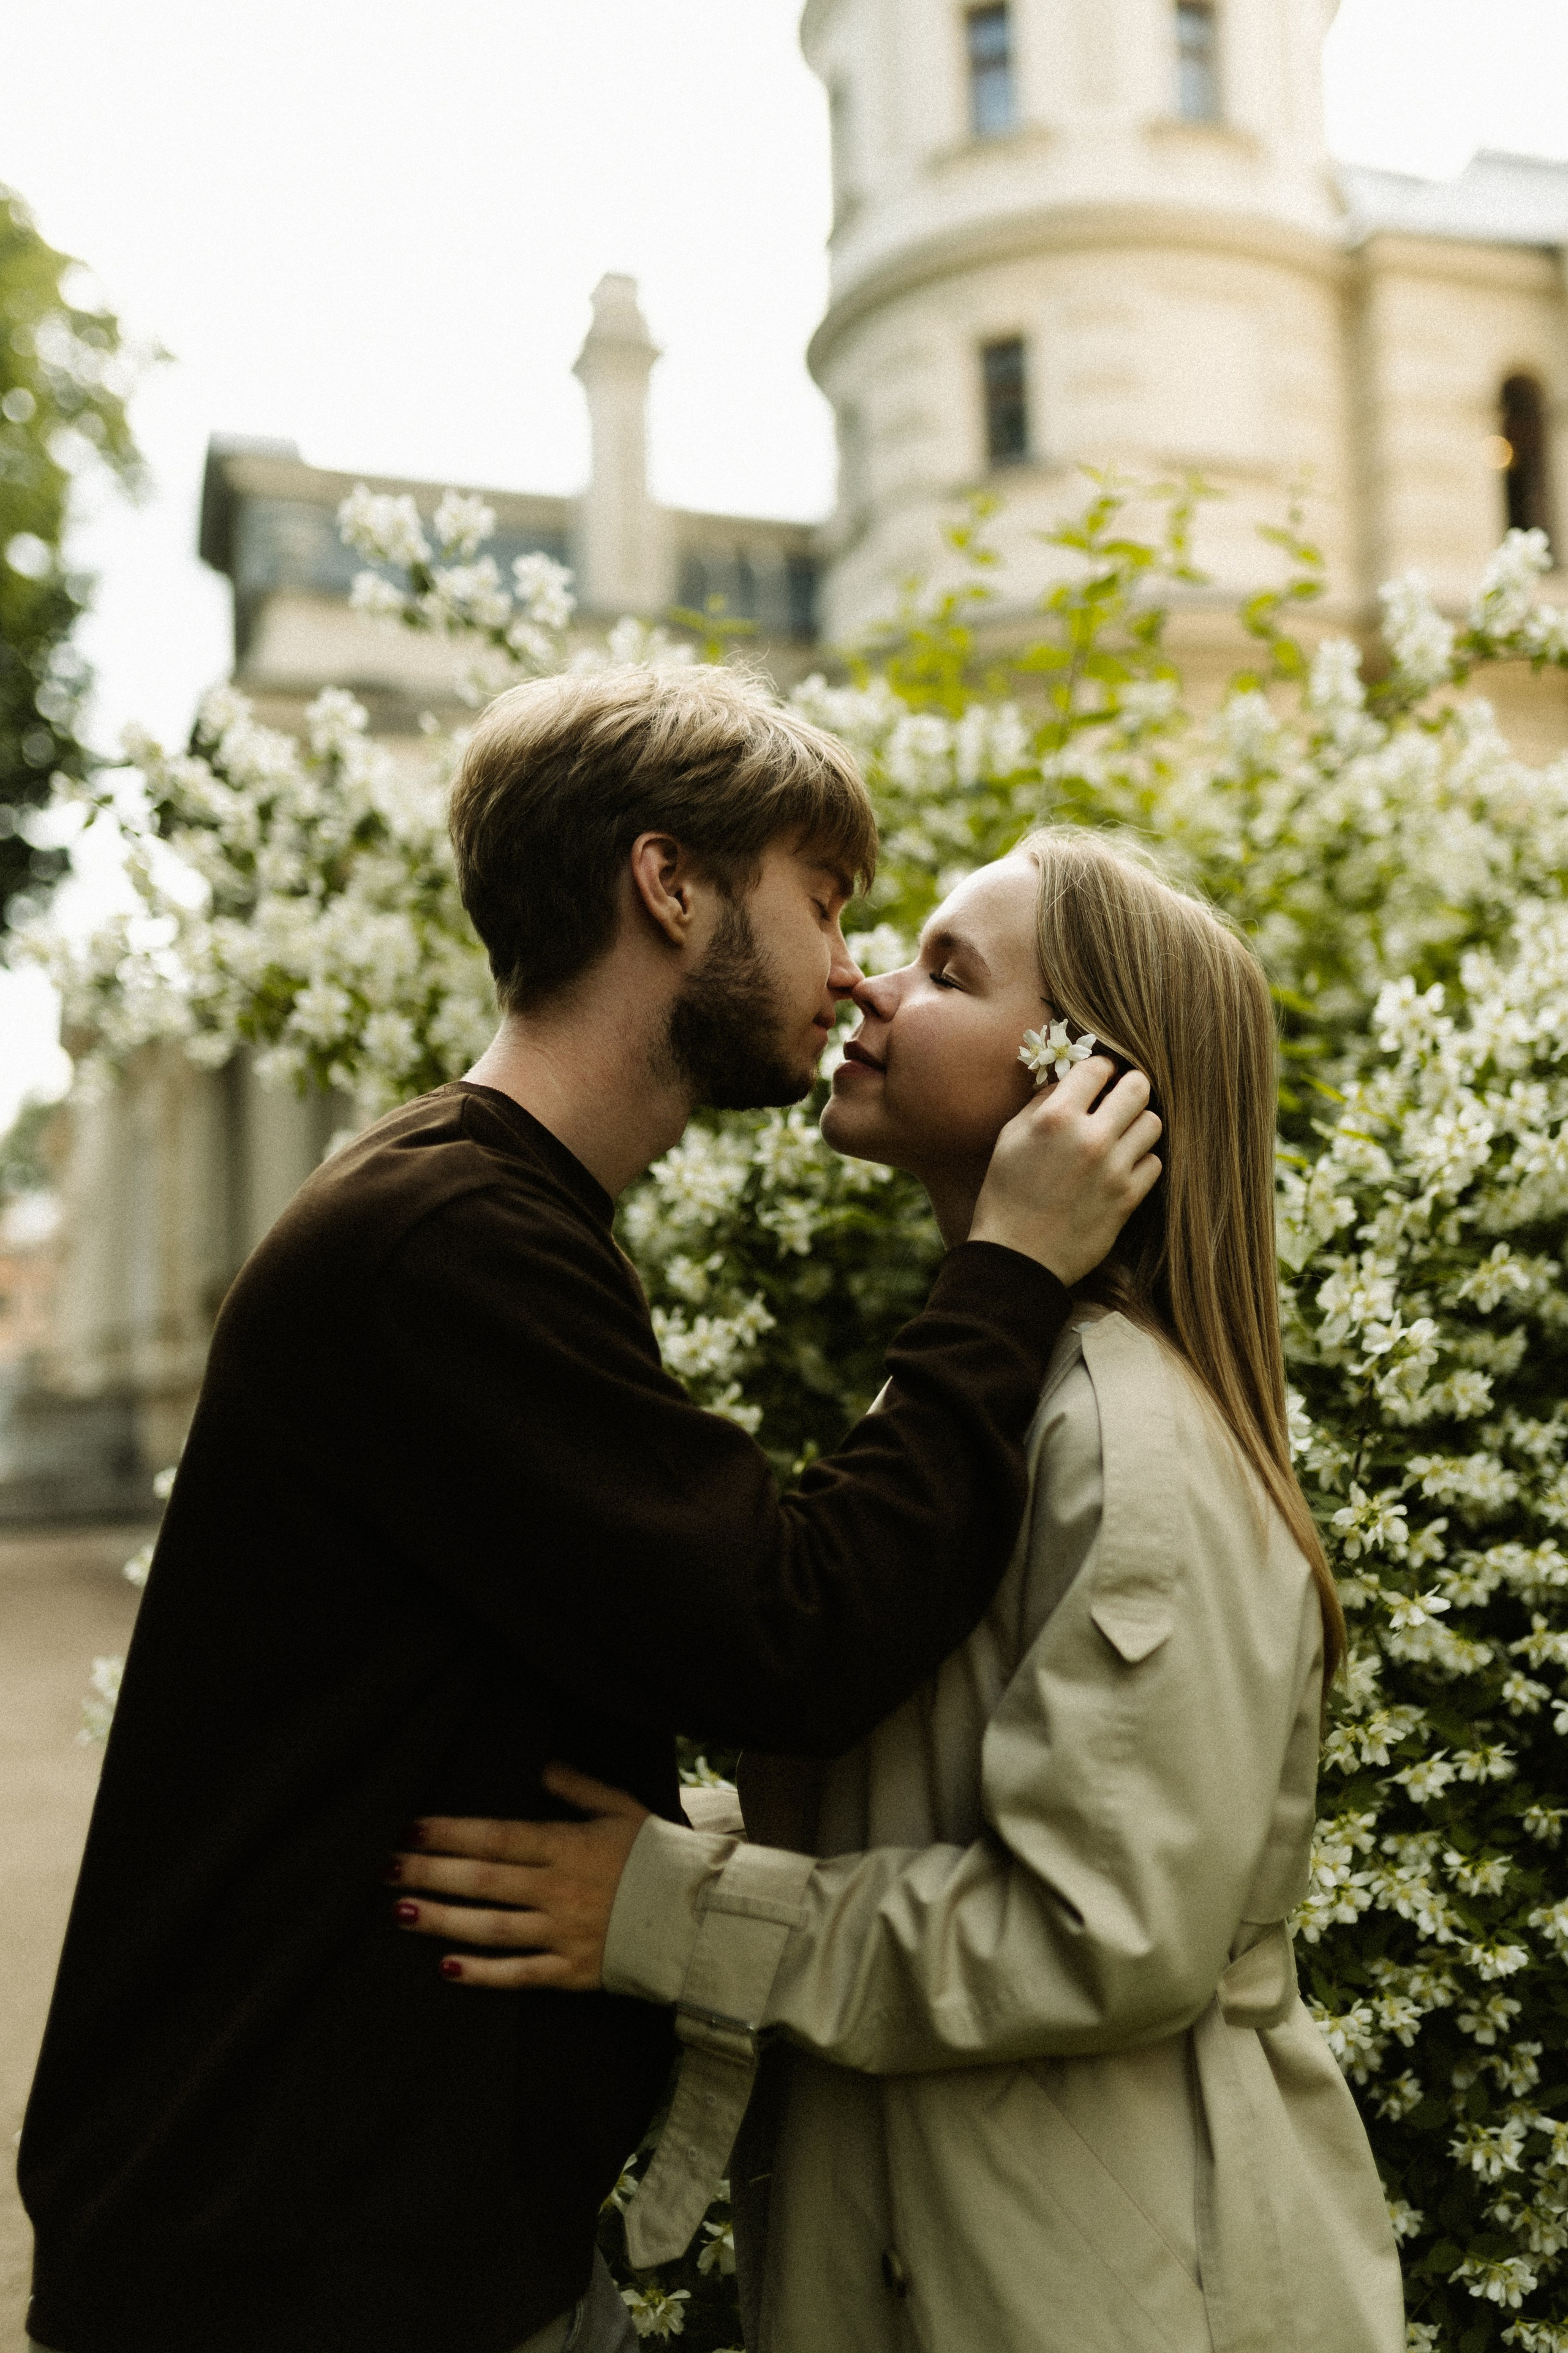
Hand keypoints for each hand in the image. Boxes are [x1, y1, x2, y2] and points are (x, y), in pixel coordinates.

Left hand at [387, 1762, 648, 1989]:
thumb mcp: (622, 1808)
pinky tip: (447, 1967)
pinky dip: (483, 1973)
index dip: (450, 1833)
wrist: (704, 1915)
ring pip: (491, 1927)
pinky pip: (520, 1975)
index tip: (410, 1829)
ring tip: (400, 1913)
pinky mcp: (574, 1972)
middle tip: (384, 1869)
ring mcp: (564, 1933)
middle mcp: (560, 1889)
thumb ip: (577, 1787)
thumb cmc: (660, 1855)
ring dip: (442, 1920)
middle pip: (483, 1880)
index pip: (497, 1836)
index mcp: (568, 1845)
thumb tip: (539, 1765)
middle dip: (429, 1873)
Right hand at [970, 1056, 1161, 1285]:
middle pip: (1138, 1087)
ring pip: (1152, 1123)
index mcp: (1055, 1118)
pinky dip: (1141, 1161)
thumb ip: (1040, 1104)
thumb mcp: (1009, 1139)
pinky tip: (1121, 1168)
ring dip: (1137, 1124)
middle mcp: (1089, 1137)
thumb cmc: (1006, 1195)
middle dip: (1129, 1088)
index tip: (1097, 1079)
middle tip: (1118, 1099)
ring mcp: (1114, 1169)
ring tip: (1120, 1135)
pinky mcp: (1128, 1198)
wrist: (1017, 1258)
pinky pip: (1154, 1162)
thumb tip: (1068, 1084)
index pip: (1098, 1067)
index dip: (1100, 1069)